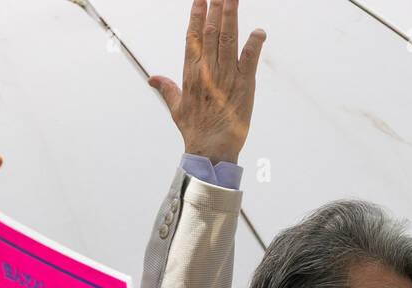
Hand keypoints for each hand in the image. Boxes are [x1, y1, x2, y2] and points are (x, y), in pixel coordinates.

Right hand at [148, 0, 265, 164]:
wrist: (211, 150)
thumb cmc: (194, 130)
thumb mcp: (176, 108)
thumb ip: (167, 88)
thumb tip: (153, 78)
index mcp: (191, 73)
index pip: (193, 37)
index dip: (197, 16)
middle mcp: (208, 71)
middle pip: (212, 32)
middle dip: (215, 7)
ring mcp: (226, 77)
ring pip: (229, 40)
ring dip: (232, 16)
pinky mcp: (244, 86)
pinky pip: (250, 60)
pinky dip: (254, 45)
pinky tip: (258, 31)